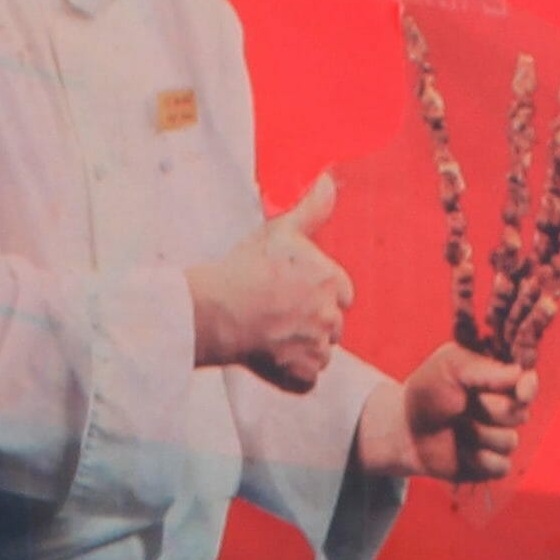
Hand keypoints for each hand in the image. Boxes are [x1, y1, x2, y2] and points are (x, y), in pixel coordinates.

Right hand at [188, 172, 350, 389]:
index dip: (319, 294)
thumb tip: (328, 180)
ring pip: (321, 352)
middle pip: (332, 325)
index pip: (342, 294)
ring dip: (302, 348)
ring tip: (271, 335)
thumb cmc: (246, 268)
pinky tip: (271, 357)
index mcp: (331, 281)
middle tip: (277, 315)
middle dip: (311, 322)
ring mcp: (316, 347)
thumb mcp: (280, 231)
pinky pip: (307, 379)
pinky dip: (292, 373)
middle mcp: (330, 315)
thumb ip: (311, 209)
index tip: (293, 294)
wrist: (217, 309)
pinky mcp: (301, 373)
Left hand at [355, 343, 531, 484]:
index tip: (522, 392)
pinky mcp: (493, 465)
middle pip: (519, 414)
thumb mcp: (449, 366)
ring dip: (478, 436)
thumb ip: (484, 368)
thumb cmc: (428, 392)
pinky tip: (460, 450)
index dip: (527, 388)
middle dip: (488, 410)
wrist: (406, 430)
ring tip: (457, 427)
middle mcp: (506, 409)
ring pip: (509, 441)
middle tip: (462, 406)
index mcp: (500, 381)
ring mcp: (501, 438)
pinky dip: (478, 459)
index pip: (528, 382)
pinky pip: (501, 466)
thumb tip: (519, 375)